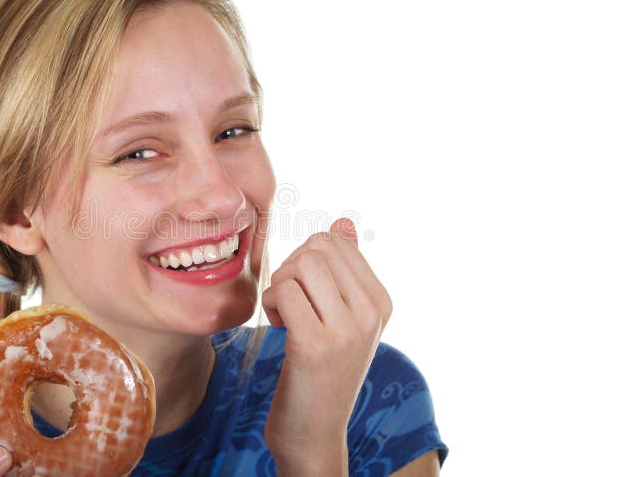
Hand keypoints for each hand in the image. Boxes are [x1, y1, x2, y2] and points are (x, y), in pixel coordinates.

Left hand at [262, 217, 391, 475]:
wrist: (314, 430)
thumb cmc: (320, 369)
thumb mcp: (341, 318)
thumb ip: (344, 270)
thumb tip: (343, 221)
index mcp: (381, 301)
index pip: (334, 240)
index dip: (306, 261)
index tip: (307, 295)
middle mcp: (372, 312)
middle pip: (316, 247)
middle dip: (291, 269)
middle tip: (291, 303)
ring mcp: (348, 329)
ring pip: (300, 264)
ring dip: (280, 286)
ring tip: (287, 316)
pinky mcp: (316, 345)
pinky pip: (283, 291)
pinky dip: (270, 305)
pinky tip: (280, 329)